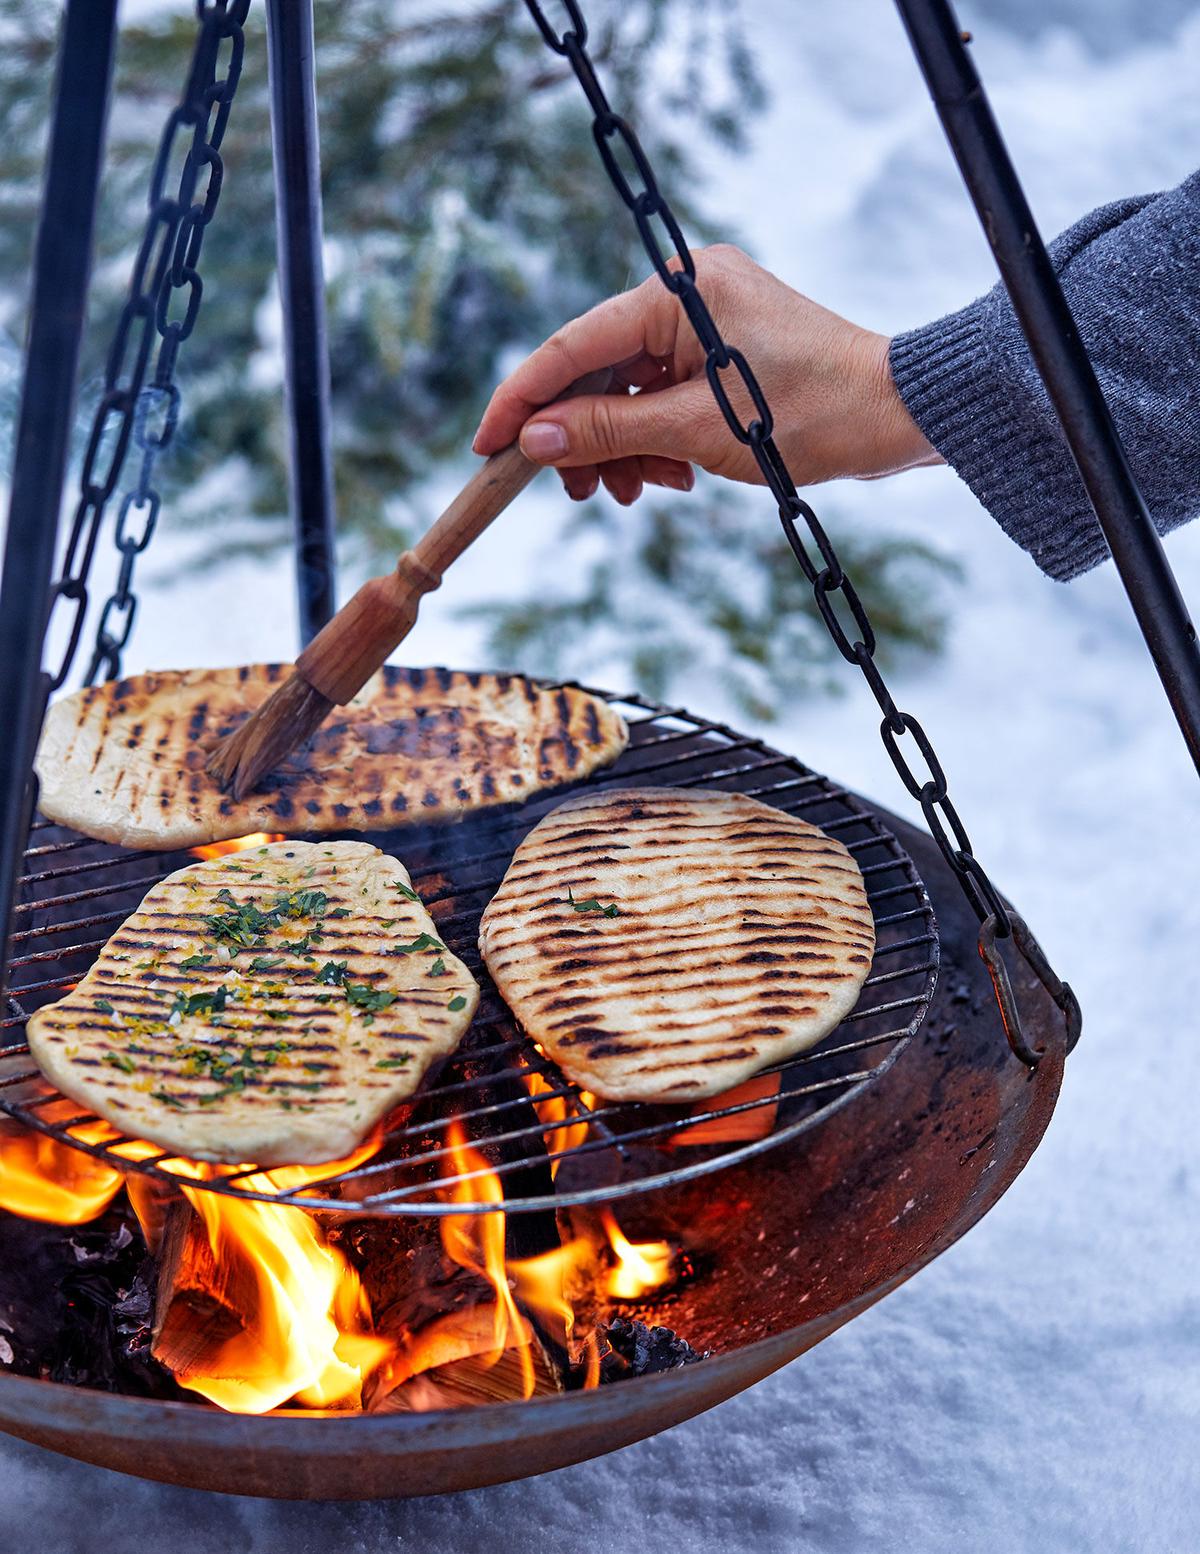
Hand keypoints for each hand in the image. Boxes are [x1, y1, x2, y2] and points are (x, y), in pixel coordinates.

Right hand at [473, 244, 939, 504]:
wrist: (897, 414)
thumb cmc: (812, 414)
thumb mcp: (697, 431)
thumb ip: (609, 431)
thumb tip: (536, 442)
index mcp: (677, 293)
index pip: (572, 346)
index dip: (523, 400)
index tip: (488, 447)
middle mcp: (686, 294)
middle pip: (597, 370)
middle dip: (582, 437)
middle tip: (577, 494)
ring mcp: (706, 321)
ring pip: (628, 389)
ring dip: (620, 446)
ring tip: (633, 494)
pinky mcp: (723, 350)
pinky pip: (663, 394)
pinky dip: (655, 439)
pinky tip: (669, 477)